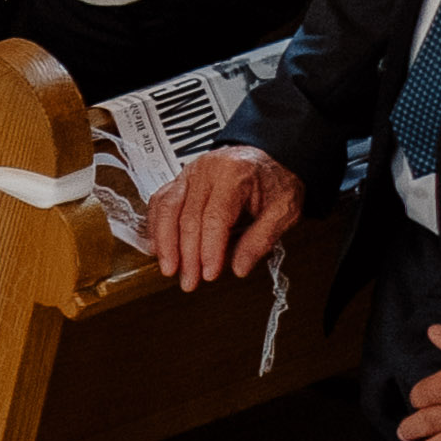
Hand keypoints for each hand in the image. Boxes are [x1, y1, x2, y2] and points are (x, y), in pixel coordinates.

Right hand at [147, 147, 303, 287]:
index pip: (215, 217)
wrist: (268, 159)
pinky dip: (156, 226)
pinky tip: (158, 247)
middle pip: (188, 216)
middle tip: (190, 281)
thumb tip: (239, 267)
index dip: (209, 249)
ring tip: (169, 268)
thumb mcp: (284, 210)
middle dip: (187, 254)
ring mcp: (189, 173)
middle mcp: (207, 170)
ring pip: (167, 208)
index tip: (209, 274)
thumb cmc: (275, 182)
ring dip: (165, 243)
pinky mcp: (180, 180)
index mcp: (235, 174)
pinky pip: (160, 202)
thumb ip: (262, 239)